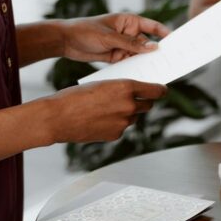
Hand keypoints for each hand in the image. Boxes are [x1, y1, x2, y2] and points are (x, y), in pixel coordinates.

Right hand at [43, 80, 166, 142]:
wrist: (57, 117)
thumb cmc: (75, 97)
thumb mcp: (101, 85)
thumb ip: (120, 89)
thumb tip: (134, 92)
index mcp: (125, 87)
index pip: (155, 90)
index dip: (160, 90)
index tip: (162, 90)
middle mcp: (129, 105)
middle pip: (148, 105)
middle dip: (143, 102)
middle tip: (136, 99)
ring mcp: (123, 122)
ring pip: (133, 117)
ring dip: (127, 113)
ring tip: (107, 109)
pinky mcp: (116, 135)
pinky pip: (122, 128)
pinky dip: (115, 124)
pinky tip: (100, 120)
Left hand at [60, 14, 169, 62]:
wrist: (65, 40)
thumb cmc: (85, 31)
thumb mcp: (110, 37)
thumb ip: (131, 43)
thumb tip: (153, 47)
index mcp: (129, 21)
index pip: (152, 26)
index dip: (164, 33)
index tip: (175, 41)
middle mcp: (128, 33)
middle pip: (148, 43)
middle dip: (156, 51)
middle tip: (169, 60)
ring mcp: (123, 45)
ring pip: (140, 55)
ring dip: (146, 62)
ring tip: (157, 70)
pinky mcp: (116, 56)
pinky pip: (130, 62)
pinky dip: (135, 68)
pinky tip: (142, 75)